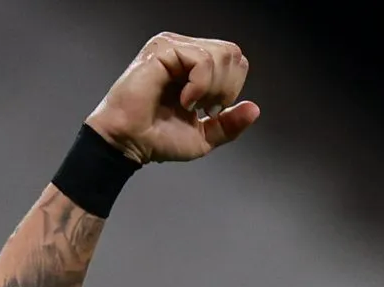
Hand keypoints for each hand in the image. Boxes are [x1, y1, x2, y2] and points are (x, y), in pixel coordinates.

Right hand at [85, 33, 257, 163]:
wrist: (129, 143)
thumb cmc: (156, 138)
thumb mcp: (203, 135)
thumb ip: (229, 124)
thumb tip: (254, 110)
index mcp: (193, 65)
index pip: (234, 60)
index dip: (231, 87)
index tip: (209, 110)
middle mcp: (184, 51)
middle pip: (233, 53)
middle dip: (226, 87)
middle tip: (202, 107)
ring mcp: (173, 47)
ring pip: (222, 54)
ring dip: (213, 87)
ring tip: (189, 104)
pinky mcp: (163, 49)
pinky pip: (202, 59)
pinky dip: (201, 85)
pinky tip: (184, 100)